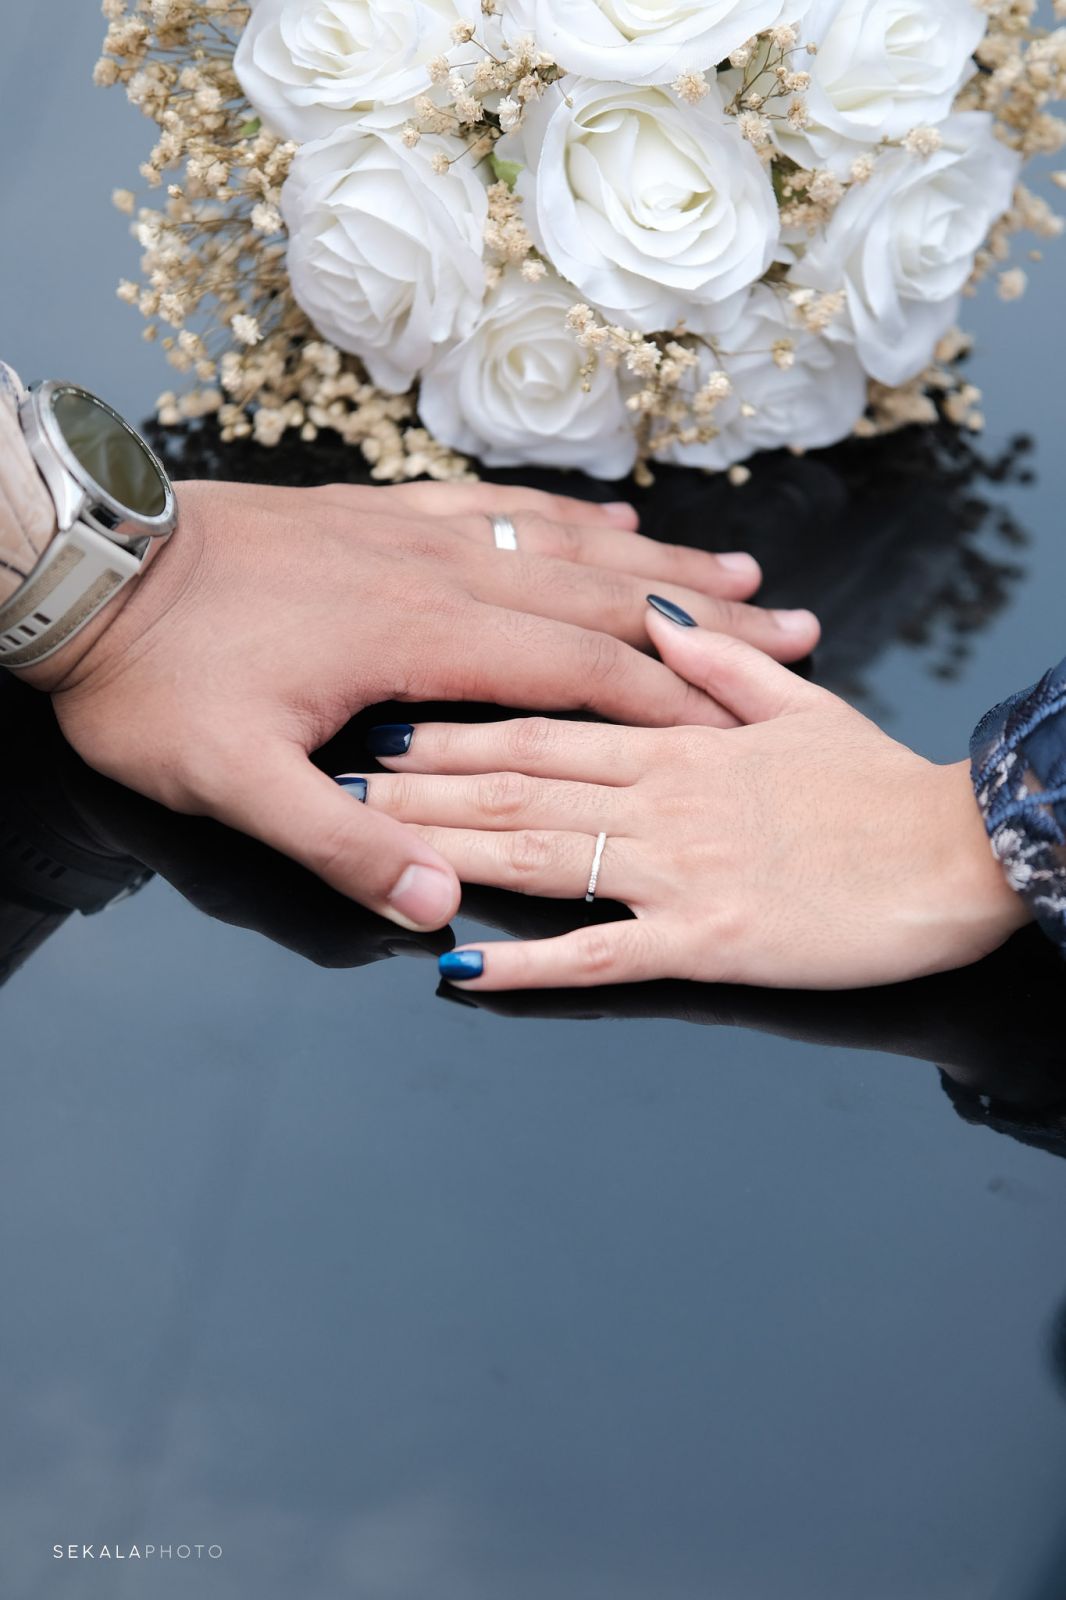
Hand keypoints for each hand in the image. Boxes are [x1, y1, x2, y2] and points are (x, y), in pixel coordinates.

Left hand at [20, 479, 817, 931]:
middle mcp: (440, 570)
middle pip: (599, 593)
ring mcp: (412, 530)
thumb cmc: (156, 677)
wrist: (87, 563)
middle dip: (701, 618)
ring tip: (730, 571)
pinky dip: (568, 520)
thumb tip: (442, 909)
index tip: (753, 720)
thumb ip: (343, 847)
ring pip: (562, 542)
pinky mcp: (379, 510)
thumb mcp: (233, 785)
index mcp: (422, 636)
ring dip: (653, 562)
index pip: (581, 669)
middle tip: (789, 625)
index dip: (674, 699)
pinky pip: (501, 507)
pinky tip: (599, 522)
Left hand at [348, 605, 1028, 986]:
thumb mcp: (808, 711)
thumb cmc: (890, 791)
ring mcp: (679, 868)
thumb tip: (661, 620)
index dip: (454, 724)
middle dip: (420, 781)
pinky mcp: (709, 940)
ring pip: (538, 849)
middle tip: (337, 779)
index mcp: (676, 741)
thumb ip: (722, 669)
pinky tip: (460, 967)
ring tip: (369, 845)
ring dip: (445, 849)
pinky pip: (601, 955)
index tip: (382, 723)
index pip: (542, 721)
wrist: (973, 854)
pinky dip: (529, 963)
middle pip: (515, 777)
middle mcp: (661, 795)